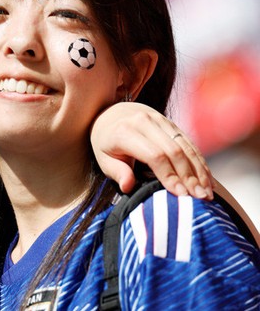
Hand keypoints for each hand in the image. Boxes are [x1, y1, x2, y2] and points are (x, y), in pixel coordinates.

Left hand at [91, 102, 212, 198]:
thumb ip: (116, 172)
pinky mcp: (171, 123)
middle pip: (174, 151)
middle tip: (200, 198)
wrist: (111, 113)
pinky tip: (207, 179)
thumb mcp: (103, 158)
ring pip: (185, 146)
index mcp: (125, 131)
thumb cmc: (107, 142)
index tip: (180, 194)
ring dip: (199, 171)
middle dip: (189, 176)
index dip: (169, 175)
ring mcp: (160, 120)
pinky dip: (200, 162)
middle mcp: (144, 122)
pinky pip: (189, 143)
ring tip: (207, 193)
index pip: (154, 155)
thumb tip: (128, 187)